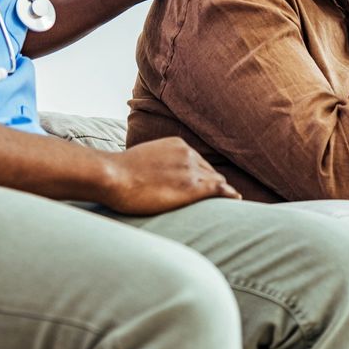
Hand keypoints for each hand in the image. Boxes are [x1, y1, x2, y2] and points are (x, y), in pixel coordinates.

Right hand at [100, 138, 240, 214]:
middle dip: (213, 184)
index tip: (204, 186)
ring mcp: (192, 170)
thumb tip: (150, 176)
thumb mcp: (142, 160)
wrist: (113, 175)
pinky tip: (235, 200)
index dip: (202, 176)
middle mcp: (189, 154)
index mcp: (177, 145)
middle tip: (220, 198)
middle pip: (209, 172)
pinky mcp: (193, 187)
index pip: (198, 162)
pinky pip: (219, 189)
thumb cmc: (118, 173)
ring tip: (228, 203)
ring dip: (220, 191)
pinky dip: (229, 195)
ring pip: (216, 181)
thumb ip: (155, 165)